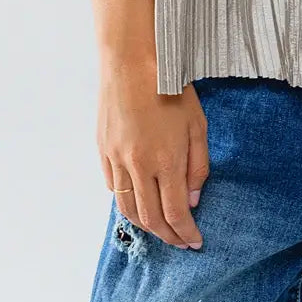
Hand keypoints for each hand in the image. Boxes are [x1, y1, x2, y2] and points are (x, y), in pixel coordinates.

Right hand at [97, 51, 209, 249]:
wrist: (132, 60)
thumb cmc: (170, 87)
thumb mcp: (198, 124)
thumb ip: (198, 166)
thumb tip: (193, 200)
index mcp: (166, 159)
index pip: (176, 212)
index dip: (186, 233)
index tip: (195, 241)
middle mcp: (138, 165)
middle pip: (151, 218)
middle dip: (168, 236)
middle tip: (181, 241)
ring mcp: (117, 159)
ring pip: (128, 209)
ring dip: (146, 225)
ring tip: (161, 229)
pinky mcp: (103, 151)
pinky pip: (114, 188)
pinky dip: (127, 202)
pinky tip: (140, 201)